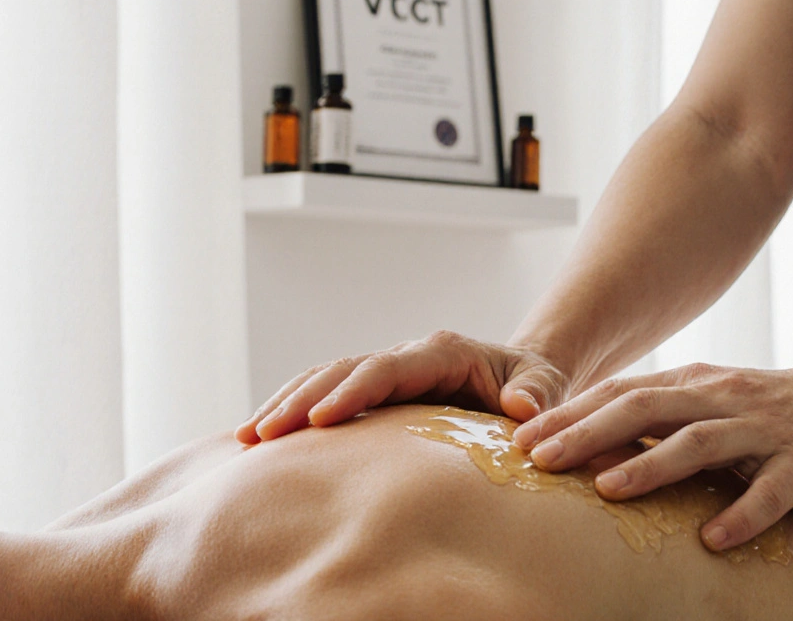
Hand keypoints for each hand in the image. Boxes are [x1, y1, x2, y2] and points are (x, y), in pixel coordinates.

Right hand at [235, 331, 573, 443]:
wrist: (525, 381)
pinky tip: (261, 439)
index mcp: (442, 353)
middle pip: (343, 371)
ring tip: (246, 438)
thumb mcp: (546, 385)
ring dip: (286, 404)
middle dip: (301, 400)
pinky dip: (294, 411)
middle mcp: (406, 356)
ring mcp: (387, 372)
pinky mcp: (375, 393)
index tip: (322, 420)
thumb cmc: (535, 386)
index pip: (388, 369)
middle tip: (263, 434)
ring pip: (325, 379)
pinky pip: (327, 394)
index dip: (354, 392)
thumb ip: (538, 394)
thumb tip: (521, 410)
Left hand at [510, 356, 792, 551]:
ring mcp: (766, 429)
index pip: (622, 394)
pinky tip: (714, 540)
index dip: (570, 414)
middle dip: (588, 433)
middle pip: (646, 409)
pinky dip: (742, 512)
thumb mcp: (716, 403)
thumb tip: (592, 447)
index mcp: (697, 384)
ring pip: (701, 442)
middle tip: (540, 460)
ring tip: (608, 490)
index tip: (519, 440)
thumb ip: (664, 418)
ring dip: (652, 466)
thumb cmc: (779, 409)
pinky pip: (772, 490)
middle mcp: (724, 399)